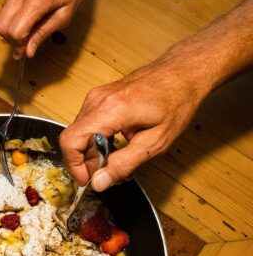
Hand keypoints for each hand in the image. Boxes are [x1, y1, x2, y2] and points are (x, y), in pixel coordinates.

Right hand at [0, 0, 91, 58]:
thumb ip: (43, 33)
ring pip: (1, 14)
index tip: (23, 52)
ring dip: (12, 24)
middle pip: (1, 24)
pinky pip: (6, 2)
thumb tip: (28, 51)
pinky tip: (27, 10)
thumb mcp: (65, 14)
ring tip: (29, 23)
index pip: (15, 31)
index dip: (18, 45)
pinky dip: (14, 11)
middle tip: (23, 40)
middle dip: (10, 37)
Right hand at [59, 60, 209, 190]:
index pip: (71, 142)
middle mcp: (97, 101)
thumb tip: (99, 182)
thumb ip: (124, 164)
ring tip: (115, 162)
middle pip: (72, 140)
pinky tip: (114, 148)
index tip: (87, 180)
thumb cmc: (176, 101)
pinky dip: (95, 142)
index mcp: (110, 110)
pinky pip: (86, 126)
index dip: (74, 165)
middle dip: (85, 162)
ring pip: (78, 134)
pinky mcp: (98, 98)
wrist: (183, 72)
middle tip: (107, 174)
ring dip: (92, 153)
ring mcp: (96, 97)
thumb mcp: (155, 142)